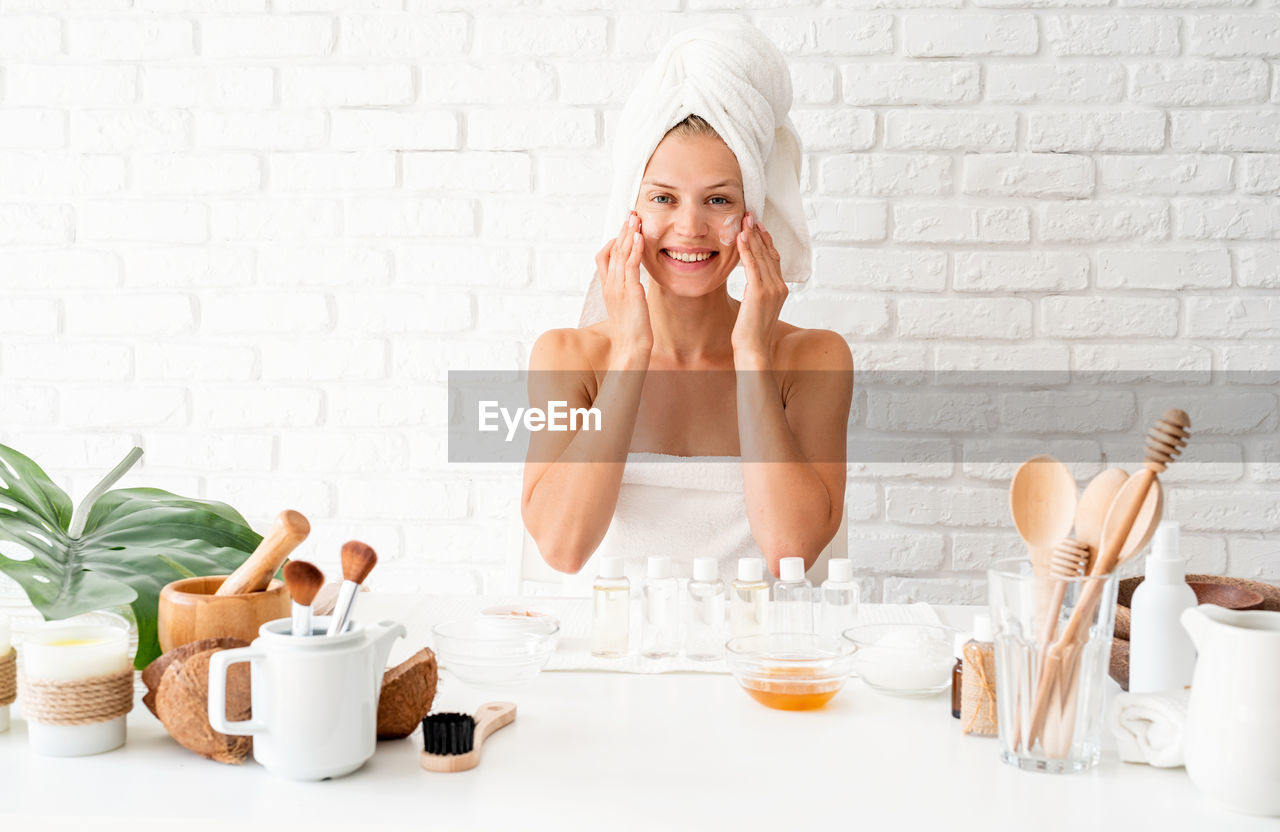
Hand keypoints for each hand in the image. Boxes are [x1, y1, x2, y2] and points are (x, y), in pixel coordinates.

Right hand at [594, 211, 652, 355]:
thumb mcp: (627, 307)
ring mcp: (617, 288)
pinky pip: (630, 265)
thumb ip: (628, 291)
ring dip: (628, 234)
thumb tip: (634, 283)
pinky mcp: (629, 292)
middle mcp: (609, 285)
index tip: (624, 228)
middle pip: (612, 251)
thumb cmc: (631, 331)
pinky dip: (634, 249)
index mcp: (607, 288)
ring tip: (635, 218)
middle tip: (630, 214)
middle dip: (622, 230)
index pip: (604, 257)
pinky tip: (639, 237)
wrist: (631, 348)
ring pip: (619, 254)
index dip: (613, 240)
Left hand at [731, 212, 785, 360]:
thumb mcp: (756, 308)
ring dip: (752, 236)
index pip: (774, 259)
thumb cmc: (751, 333)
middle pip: (769, 253)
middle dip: (758, 233)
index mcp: (780, 289)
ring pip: (762, 256)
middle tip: (750, 215)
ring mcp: (771, 288)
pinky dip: (747, 249)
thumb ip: (757, 293)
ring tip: (745, 220)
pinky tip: (741, 237)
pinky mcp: (759, 292)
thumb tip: (751, 285)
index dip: (765, 241)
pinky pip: (753, 265)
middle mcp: (779, 286)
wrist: (754, 349)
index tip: (757, 227)